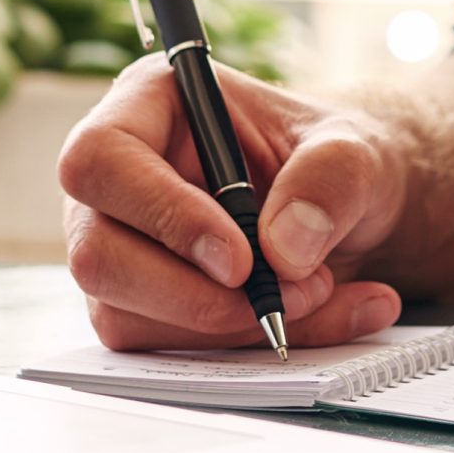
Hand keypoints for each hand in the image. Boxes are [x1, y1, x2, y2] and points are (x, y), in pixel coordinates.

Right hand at [59, 56, 406, 349]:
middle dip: (193, 295)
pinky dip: (242, 345)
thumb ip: (330, 180)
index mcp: (149, 104)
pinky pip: (162, 348)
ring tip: (315, 293)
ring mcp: (118, 245)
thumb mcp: (355, 151)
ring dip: (228, 324)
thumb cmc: (333, 159)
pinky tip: (307, 317)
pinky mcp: (137, 304)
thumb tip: (283, 249)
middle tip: (283, 295)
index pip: (102, 158)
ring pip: (125, 314)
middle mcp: (116, 178)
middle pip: (97, 253)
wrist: (347, 208)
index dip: (161, 213)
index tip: (239, 259)